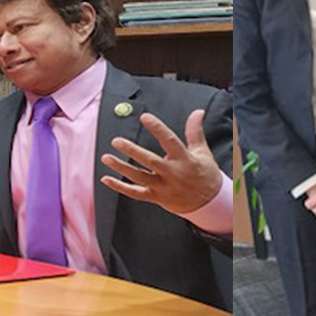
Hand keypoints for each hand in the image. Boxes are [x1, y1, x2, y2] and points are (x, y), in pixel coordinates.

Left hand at [100, 110, 223, 214]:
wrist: (209, 203)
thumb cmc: (204, 174)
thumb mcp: (202, 151)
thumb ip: (195, 131)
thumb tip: (197, 112)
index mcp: (184, 159)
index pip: (169, 141)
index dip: (157, 128)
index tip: (145, 117)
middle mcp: (172, 173)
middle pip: (150, 161)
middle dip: (132, 151)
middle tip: (117, 141)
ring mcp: (163, 187)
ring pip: (139, 177)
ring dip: (121, 168)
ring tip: (106, 157)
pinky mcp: (156, 197)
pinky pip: (135, 193)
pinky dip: (120, 187)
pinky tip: (106, 178)